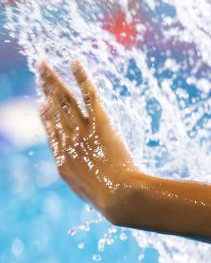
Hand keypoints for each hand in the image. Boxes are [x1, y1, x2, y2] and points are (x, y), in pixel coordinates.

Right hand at [36, 59, 141, 220]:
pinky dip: (81, 78)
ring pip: (65, 100)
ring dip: (54, 80)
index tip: (42, 103)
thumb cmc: (110, 199)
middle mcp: (68, 141)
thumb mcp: (89, 193)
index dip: (47, 116)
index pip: (52, 132)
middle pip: (55, 110)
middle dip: (45, 89)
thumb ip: (84, 180)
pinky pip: (89, 95)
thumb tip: (88, 182)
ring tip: (44, 65)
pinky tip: (74, 63)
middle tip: (38, 73)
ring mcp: (82, 131)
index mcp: (63, 160)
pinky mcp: (100, 123)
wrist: (119, 195)